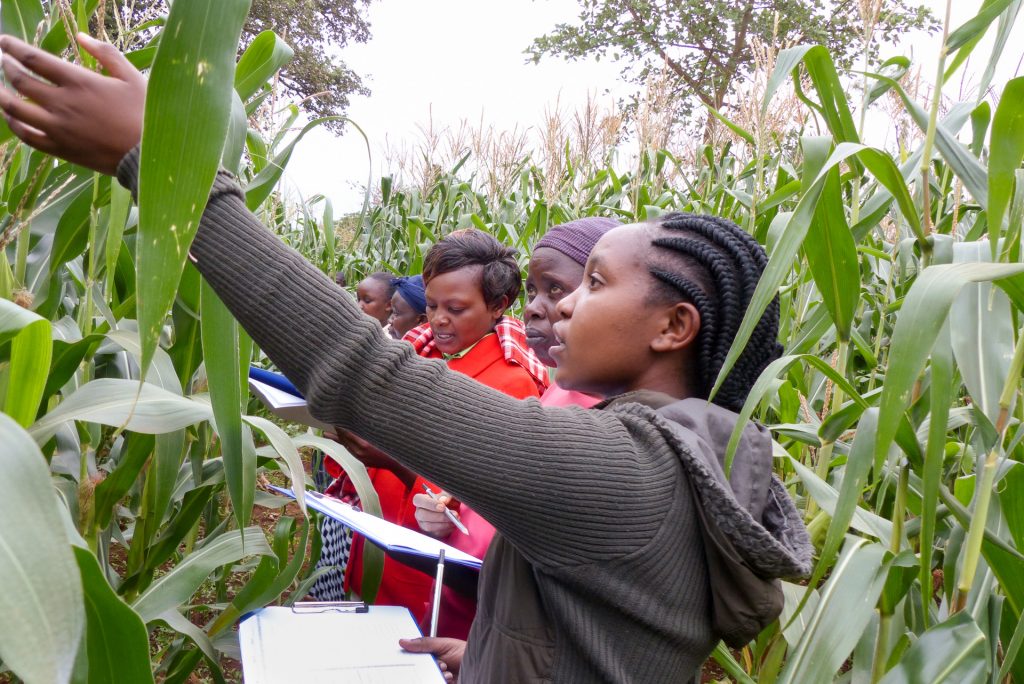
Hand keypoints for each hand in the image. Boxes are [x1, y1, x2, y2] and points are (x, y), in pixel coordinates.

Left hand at [0, 33, 144, 174]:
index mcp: (79, 81)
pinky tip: (11, 116)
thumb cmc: (145, 114)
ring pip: (14, 108)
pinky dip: (13, 123)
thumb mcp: (131, 77)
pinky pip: (26, 135)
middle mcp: (63, 103)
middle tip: (3, 61)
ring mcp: (58, 128)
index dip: (13, 47)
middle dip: (6, 66)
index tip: (3, 41)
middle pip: (19, 80)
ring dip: (0, 94)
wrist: (149, 155)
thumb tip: (80, 36)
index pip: (33, 58)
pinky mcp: (60, 148)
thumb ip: (105, 53)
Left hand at [323, 428, 416, 486]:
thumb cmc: (389, 447)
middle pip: (344, 439)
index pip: (347, 433)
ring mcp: (359, 456)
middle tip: (330, 422)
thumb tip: (356, 421)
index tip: (336, 419)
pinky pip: (349, 450)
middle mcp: (359, 451)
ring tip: (326, 433)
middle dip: (337, 431)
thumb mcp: (379, 436)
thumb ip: (367, 429)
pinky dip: (343, 444)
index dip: (340, 427)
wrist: (394, 462)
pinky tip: (339, 441)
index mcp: (364, 444)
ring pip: (344, 445)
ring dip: (336, 438)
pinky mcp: (360, 459)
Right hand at [399, 637, 465, 681]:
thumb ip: (424, 643)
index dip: (411, 656)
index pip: (415, 655)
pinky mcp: (440, 682)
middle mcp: (433, 664)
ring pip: (426, 676)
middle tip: (440, 662)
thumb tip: (404, 642)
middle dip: (427, 665)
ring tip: (446, 668)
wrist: (479, 665)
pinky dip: (440, 680)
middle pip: (419, 667)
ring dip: (436, 673)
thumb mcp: (444, 644)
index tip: (409, 656)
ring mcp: (437, 674)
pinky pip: (432, 681)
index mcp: (431, 652)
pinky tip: (449, 676)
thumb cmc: (465, 652)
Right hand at [412, 492, 460, 538]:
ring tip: (455, 520)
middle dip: (439, 516)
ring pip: (429, 526)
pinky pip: (436, 533)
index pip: (418, 500)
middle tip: (452, 515)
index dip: (430, 503)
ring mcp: (423, 523)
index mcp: (421, 500)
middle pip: (423, 515)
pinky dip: (446, 529)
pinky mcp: (430, 533)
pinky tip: (453, 525)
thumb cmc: (448, 501)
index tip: (443, 506)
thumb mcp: (449, 495)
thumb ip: (446, 495)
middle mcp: (419, 512)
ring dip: (444, 524)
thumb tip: (443, 500)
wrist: (452, 511)